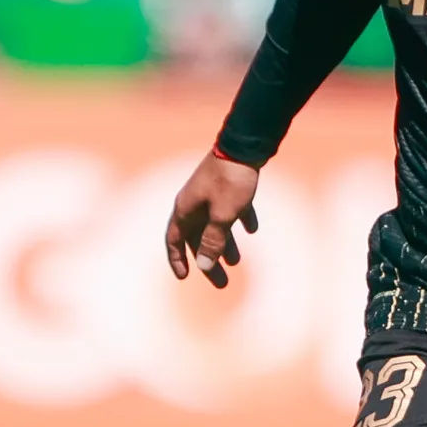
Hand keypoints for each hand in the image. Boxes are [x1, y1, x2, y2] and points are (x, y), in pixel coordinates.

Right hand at [163, 150, 260, 289]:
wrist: (245, 144)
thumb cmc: (231, 181)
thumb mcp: (222, 216)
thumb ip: (212, 241)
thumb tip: (204, 265)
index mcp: (185, 209)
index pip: (174, 240)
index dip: (177, 260)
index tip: (184, 278)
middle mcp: (194, 202)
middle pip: (197, 238)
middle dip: (208, 261)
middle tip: (222, 283)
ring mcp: (210, 193)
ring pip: (214, 225)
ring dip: (224, 244)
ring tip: (236, 261)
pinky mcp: (227, 185)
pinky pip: (231, 209)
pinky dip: (239, 220)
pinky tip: (252, 229)